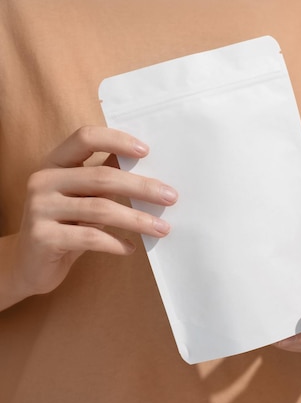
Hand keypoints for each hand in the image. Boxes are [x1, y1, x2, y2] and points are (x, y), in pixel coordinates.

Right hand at [12, 126, 177, 298]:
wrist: (27, 264)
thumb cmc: (65, 224)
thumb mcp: (82, 196)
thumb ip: (104, 177)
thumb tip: (147, 162)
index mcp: (54, 163)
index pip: (85, 137)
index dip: (116, 140)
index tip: (147, 151)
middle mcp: (43, 181)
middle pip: (102, 177)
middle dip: (142, 187)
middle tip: (171, 197)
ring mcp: (40, 209)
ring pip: (100, 209)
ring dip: (138, 220)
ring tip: (162, 229)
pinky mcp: (43, 238)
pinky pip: (90, 238)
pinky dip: (116, 243)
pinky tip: (131, 248)